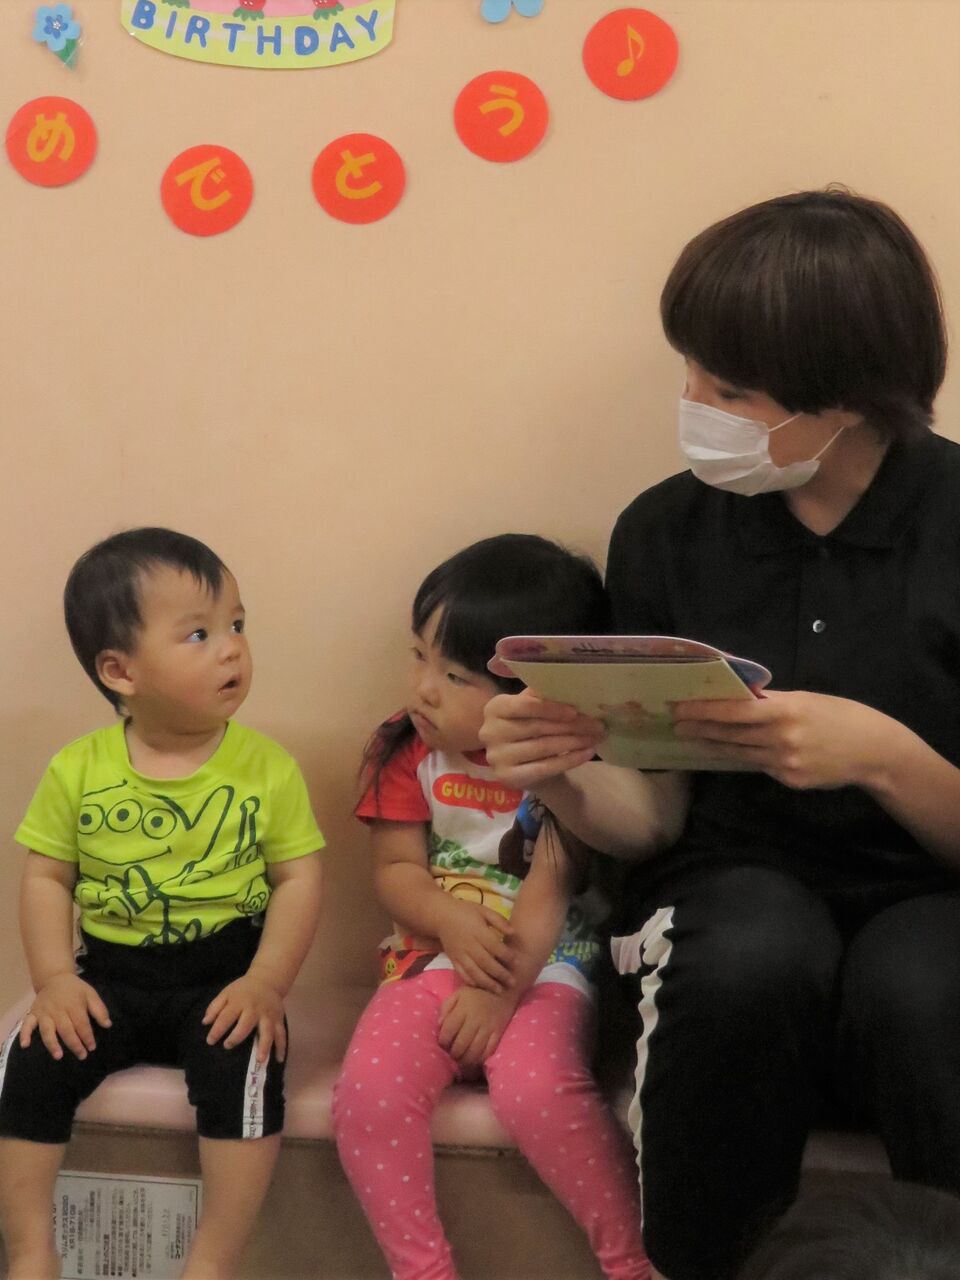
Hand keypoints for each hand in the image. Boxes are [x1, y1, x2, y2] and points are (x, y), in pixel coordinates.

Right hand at [20, 973, 111, 1060]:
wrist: (55, 978)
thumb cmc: (75, 989)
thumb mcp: (91, 994)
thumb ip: (99, 1009)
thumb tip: (107, 1025)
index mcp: (74, 1005)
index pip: (81, 1024)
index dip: (87, 1036)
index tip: (92, 1047)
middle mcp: (58, 1010)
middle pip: (66, 1030)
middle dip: (74, 1044)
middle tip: (81, 1056)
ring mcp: (44, 1013)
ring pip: (48, 1030)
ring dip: (52, 1043)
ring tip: (58, 1055)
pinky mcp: (33, 1014)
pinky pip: (27, 1024)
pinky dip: (24, 1034)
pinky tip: (25, 1045)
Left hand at [202, 974, 285, 1063]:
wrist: (267, 980)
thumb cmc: (243, 990)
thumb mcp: (226, 993)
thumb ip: (215, 1007)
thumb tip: (205, 1022)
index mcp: (239, 1002)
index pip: (226, 1017)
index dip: (217, 1030)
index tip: (210, 1041)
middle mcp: (255, 1009)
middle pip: (246, 1025)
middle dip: (236, 1037)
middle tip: (228, 1046)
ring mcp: (268, 1015)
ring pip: (267, 1031)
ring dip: (264, 1046)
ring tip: (260, 1060)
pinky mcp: (278, 1020)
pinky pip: (281, 1034)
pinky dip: (282, 1047)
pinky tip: (279, 1059)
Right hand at [436, 898, 514, 993]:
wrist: (441, 915)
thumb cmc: (466, 911)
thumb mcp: (484, 910)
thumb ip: (499, 921)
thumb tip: (513, 933)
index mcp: (478, 931)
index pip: (495, 947)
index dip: (507, 956)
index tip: (518, 962)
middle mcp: (469, 945)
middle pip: (486, 962)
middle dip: (500, 974)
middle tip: (513, 982)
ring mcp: (460, 954)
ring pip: (474, 972)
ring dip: (487, 983)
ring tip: (499, 991)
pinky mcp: (453, 960)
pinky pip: (462, 973)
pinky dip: (471, 982)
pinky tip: (481, 987)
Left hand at [438, 986, 516, 1066]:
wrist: (502, 992)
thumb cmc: (476, 994)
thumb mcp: (458, 994)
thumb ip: (446, 1007)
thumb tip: (439, 1025)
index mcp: (463, 1009)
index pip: (448, 1030)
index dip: (443, 1041)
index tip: (443, 1044)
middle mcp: (475, 1019)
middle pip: (461, 1044)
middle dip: (453, 1053)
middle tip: (452, 1055)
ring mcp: (488, 1028)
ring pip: (474, 1051)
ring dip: (465, 1060)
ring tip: (461, 1060)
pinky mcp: (498, 1034)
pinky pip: (488, 1051)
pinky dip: (480, 1059)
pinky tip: (474, 1060)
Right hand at [480, 690, 604, 790]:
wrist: (524, 766)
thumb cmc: (530, 730)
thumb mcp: (533, 709)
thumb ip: (543, 697)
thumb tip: (570, 686)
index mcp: (495, 708)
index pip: (524, 705)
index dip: (551, 708)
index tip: (576, 711)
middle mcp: (490, 732)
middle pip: (537, 727)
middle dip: (571, 726)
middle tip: (597, 725)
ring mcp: (497, 757)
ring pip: (544, 747)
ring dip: (575, 742)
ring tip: (595, 737)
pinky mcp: (508, 777)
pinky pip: (545, 767)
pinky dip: (570, 760)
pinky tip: (587, 753)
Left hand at [672, 690, 893, 789]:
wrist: (873, 750)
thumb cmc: (838, 715)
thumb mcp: (805, 699)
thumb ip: (772, 702)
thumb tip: (737, 699)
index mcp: (786, 710)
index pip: (735, 710)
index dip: (705, 710)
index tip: (681, 707)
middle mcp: (783, 738)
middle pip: (731, 733)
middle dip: (700, 728)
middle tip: (677, 723)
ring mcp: (785, 762)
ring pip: (739, 752)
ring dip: (714, 744)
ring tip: (694, 737)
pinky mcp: (789, 780)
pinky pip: (759, 766)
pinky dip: (741, 757)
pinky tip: (725, 751)